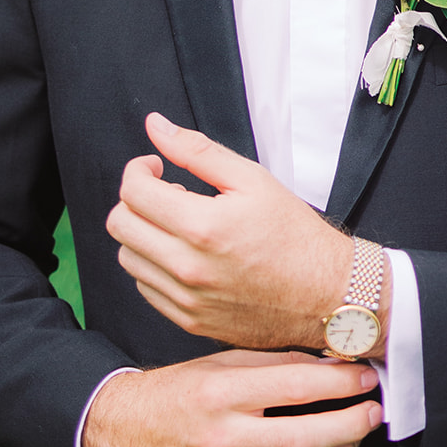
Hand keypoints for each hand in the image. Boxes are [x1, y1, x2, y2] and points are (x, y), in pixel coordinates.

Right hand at [81, 350, 380, 446]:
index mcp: (221, 393)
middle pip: (306, 436)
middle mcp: (223, 438)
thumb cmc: (173, 393)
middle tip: (373, 410)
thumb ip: (272, 363)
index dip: (341, 383)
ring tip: (356, 437)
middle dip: (352, 423)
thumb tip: (327, 364)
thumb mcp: (218, 363)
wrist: (121, 435)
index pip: (296, 386)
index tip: (365, 376)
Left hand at [107, 113, 365, 352]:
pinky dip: (154, 265)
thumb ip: (197, 150)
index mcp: (203, 227)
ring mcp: (186, 299)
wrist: (326, 294)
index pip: (133, 192)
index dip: (138, 169)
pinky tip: (184, 253)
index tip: (156, 166)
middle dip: (135, 199)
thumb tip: (155, 126)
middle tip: (168, 193)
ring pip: (128, 258)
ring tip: (179, 224)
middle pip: (120, 225)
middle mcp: (188, 268)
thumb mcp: (252, 179)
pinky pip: (145, 288)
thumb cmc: (294, 235)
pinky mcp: (189, 321)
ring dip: (143, 233)